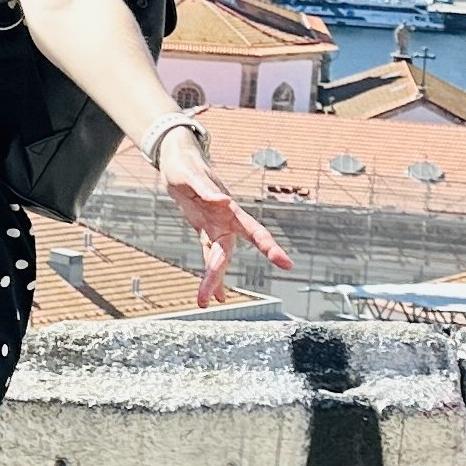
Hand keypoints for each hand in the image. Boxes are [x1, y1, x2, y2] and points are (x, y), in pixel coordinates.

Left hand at [156, 129, 292, 305]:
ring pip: (216, 258)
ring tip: (204, 302)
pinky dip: (211, 274)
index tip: (286, 263)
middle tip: (213, 298)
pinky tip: (214, 295)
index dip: (269, 246)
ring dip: (212, 280)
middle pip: (226, 253)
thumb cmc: (186, 166)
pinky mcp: (203, 230)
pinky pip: (207, 255)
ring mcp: (215, 228)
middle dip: (219, 274)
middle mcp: (226, 222)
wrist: (179, 163)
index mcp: (228, 210)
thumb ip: (206, 187)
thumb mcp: (191, 174)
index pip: (254, 230)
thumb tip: (224, 199)